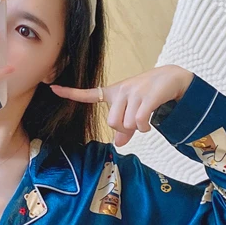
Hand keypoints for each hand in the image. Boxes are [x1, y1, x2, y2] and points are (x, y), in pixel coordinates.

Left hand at [50, 64, 193, 147]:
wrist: (172, 79)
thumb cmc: (150, 95)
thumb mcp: (134, 111)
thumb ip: (125, 129)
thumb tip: (118, 145)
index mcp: (114, 93)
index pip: (88, 94)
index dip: (70, 93)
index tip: (52, 88)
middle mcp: (121, 91)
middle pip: (112, 122)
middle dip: (123, 129)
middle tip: (134, 126)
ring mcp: (134, 93)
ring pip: (126, 124)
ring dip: (136, 129)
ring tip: (144, 121)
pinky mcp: (147, 97)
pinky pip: (138, 122)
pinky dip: (144, 128)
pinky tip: (149, 124)